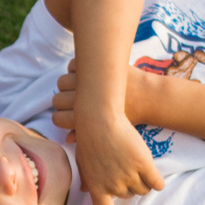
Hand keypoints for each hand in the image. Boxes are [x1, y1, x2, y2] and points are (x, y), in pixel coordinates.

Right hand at [53, 64, 173, 129]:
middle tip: (74, 99)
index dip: (61, 116)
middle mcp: (81, 101)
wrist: (148, 97)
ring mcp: (86, 83)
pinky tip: (87, 74)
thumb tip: (67, 139)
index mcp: (84, 120)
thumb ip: (85, 135)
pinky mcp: (93, 68)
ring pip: (62, 81)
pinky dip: (76, 68)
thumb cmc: (130, 118)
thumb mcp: (107, 132)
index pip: (56, 118)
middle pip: (57, 99)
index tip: (69, 114)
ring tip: (80, 85)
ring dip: (68, 83)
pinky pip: (73, 66)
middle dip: (63, 99)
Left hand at [73, 96, 164, 204]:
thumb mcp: (82, 162)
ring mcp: (129, 175)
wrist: (99, 119)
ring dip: (143, 182)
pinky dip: (158, 182)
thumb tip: (86, 192)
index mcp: (96, 188)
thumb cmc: (88, 138)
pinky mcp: (144, 164)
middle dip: (130, 186)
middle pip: (129, 195)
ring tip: (139, 168)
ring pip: (143, 189)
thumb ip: (87, 179)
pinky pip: (156, 182)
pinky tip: (156, 177)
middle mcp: (113, 186)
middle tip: (128, 170)